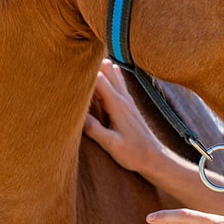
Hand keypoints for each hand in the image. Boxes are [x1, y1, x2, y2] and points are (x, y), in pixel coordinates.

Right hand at [83, 59, 162, 174]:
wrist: (154, 157)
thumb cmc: (133, 152)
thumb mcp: (111, 144)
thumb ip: (93, 129)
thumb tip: (75, 115)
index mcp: (117, 104)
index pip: (98, 78)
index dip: (83, 74)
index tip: (69, 73)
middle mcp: (123, 97)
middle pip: (107, 69)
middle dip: (91, 66)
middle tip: (74, 67)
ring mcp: (127, 99)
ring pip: (114, 73)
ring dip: (101, 69)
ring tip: (87, 68)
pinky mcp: (129, 104)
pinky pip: (118, 83)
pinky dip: (109, 77)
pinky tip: (106, 76)